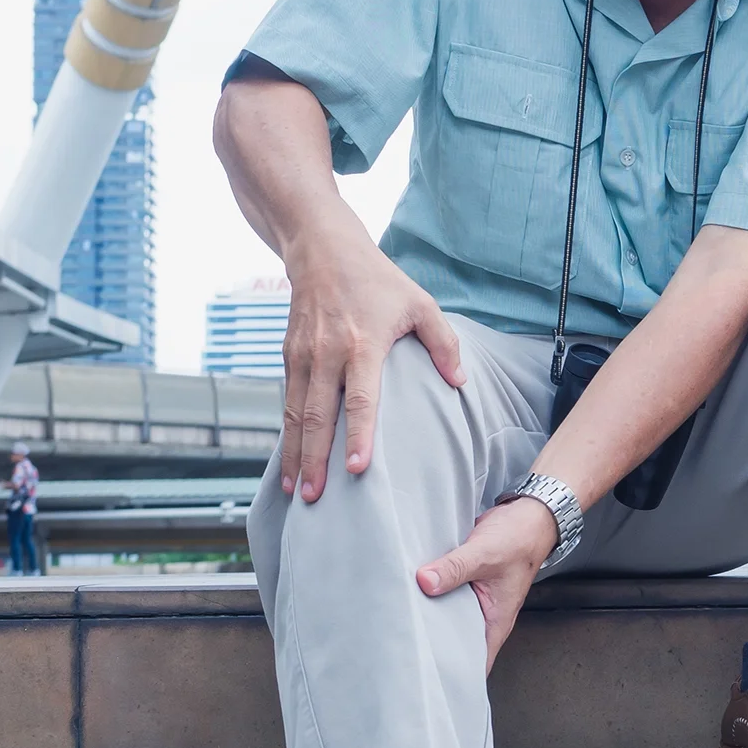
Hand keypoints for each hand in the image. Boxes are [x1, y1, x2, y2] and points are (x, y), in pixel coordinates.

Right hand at [279, 230, 464, 502]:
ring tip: (299, 491)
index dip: (359, 435)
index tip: (357, 468)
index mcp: (363, 344)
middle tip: (316, 499)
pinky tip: (291, 461)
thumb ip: (443, 344)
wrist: (321, 248)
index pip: (361, 399)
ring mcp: (303, 355)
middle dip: (316, 460)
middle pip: (319, 415)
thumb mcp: (420, 303)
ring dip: (296, 454)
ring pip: (296, 414)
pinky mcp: (289, 355)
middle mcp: (327, 353)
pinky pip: (287, 401)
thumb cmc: (378, 279)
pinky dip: (287, 433)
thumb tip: (460, 382)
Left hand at [417, 499, 558, 671]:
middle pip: (454, 640)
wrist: (529, 514)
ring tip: (401, 620)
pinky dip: (430, 592)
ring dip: (428, 613)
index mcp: (496, 620)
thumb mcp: (485, 555)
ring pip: (445, 614)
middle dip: (432, 644)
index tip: (428, 674)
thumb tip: (425, 581)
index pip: (475, 661)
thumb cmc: (521, 539)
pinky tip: (411, 590)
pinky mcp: (463, 582)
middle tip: (404, 646)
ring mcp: (473, 598)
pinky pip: (443, 593)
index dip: (455, 671)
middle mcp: (484, 614)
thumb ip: (454, 568)